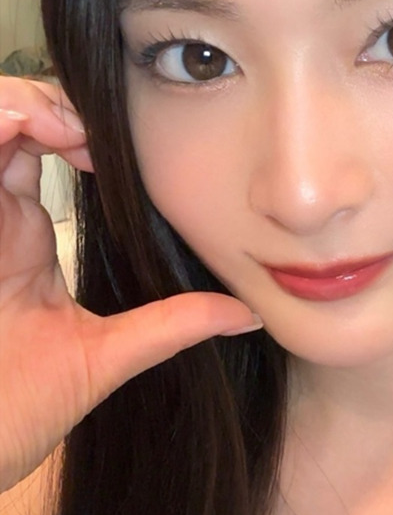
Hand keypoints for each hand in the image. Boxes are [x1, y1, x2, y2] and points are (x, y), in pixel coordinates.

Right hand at [0, 77, 261, 492]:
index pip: (39, 143)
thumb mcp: (106, 356)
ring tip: (63, 125)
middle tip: (89, 128)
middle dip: (48, 102)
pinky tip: (22, 130)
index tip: (109, 148)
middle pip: (9, 117)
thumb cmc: (18, 412)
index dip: (73, 124)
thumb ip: (172, 325)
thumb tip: (247, 314)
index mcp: (21, 236)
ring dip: (19, 106)